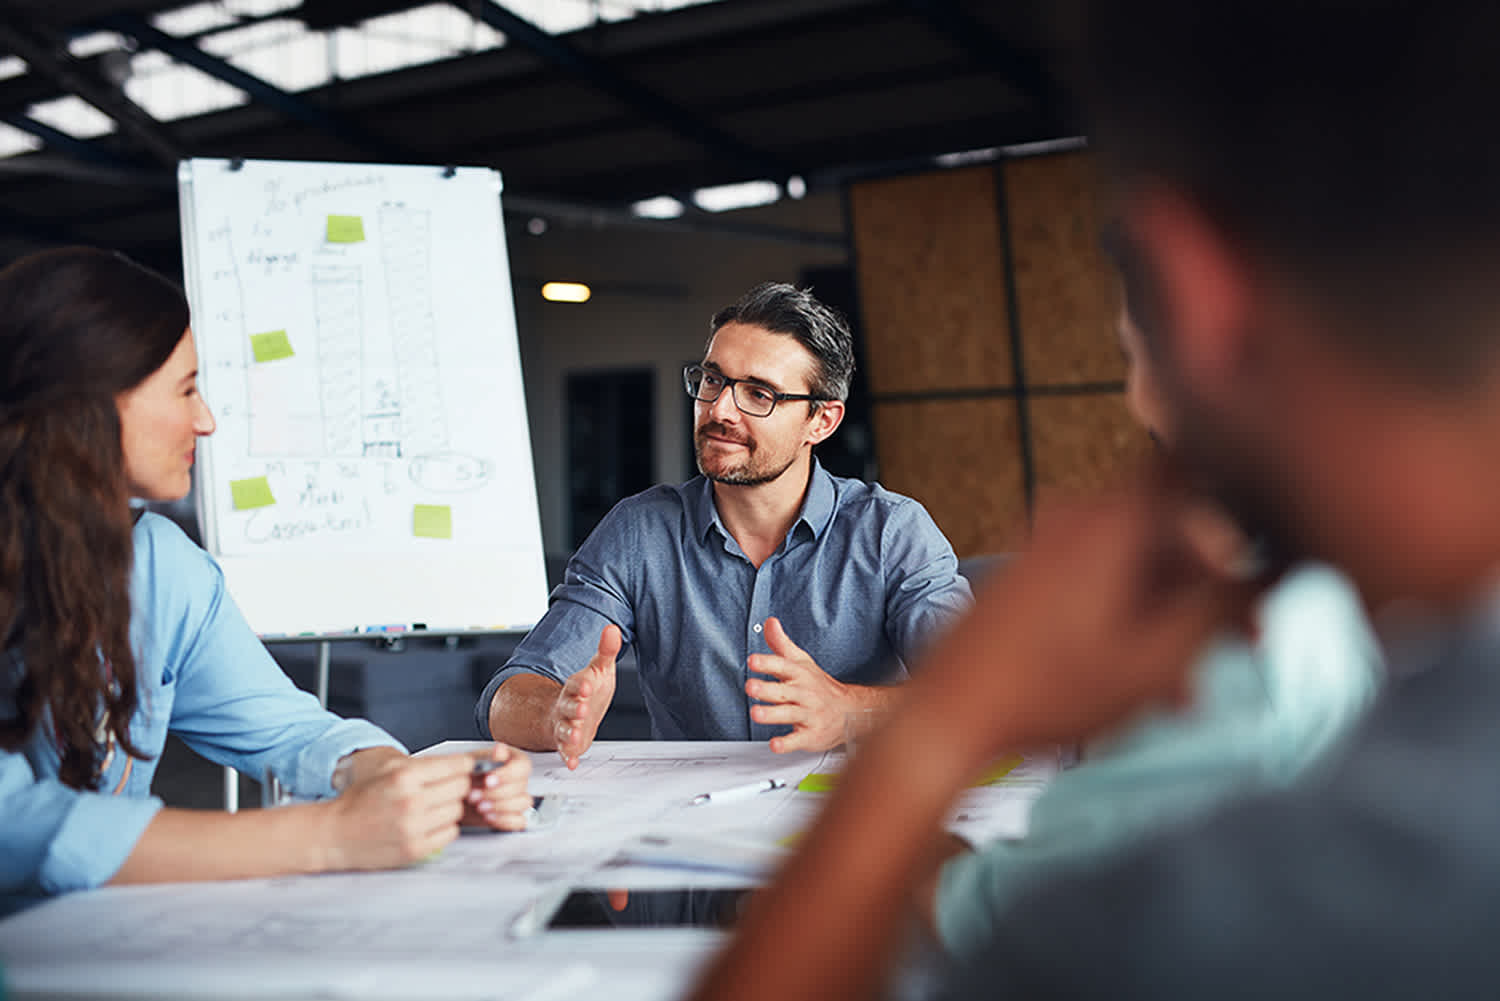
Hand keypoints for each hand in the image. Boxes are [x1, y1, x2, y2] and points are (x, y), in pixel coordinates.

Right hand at [323, 753, 474, 870]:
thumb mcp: (387, 769)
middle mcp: (411, 801)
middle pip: (462, 787)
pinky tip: (428, 823)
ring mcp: (414, 827)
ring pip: (457, 810)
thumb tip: (460, 763)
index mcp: (404, 776)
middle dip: (456, 785)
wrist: (334, 833)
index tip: (464, 766)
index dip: (463, 765)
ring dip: (449, 807)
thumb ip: (423, 764)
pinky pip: (450, 833)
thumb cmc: (358, 800)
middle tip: (443, 787)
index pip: (458, 765)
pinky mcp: (415, 849)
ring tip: (430, 807)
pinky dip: (443, 827)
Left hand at [462, 744, 532, 830]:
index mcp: (513, 761)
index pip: (523, 766)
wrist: (453, 794)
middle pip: (522, 786)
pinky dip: (505, 820)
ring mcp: (518, 798)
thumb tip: (499, 750)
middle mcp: (518, 779)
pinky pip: (520, 820)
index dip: (507, 774)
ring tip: (480, 806)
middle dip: (496, 793)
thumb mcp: (471, 760)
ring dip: (500, 806)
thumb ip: (487, 755)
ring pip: (524, 803)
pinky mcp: (514, 816)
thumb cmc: (464, 775)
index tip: (488, 780)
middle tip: (475, 795)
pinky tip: (489, 817)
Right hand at [553, 625, 620, 769]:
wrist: (572, 710)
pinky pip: (565, 750)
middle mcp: (568, 705)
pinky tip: (572, 763)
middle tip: (582, 710)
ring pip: (564, 729)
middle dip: (575, 708)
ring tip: (574, 737)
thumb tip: (612, 628)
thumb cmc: (588, 689)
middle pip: (569, 707)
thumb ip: (606, 651)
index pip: (578, 683)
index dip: (582, 685)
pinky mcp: (568, 742)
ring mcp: (566, 724)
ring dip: (569, 733)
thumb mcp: (599, 669)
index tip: (587, 686)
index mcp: (577, 686)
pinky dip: (568, 757)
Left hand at [746, 618, 868, 752]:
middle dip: (767, 689)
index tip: (753, 660)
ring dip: (772, 714)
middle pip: (784, 691)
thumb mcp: (801, 662)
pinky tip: (775, 744)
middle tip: (751, 686)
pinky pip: (799, 739)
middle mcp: (804, 693)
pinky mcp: (811, 735)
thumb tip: (769, 622)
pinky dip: (787, 743)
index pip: (783, 666)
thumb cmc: (819, 686)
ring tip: (756, 713)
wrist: (851, 711)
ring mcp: (809, 714)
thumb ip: (781, 644)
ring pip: (790, 714)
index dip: (768, 662)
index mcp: (800, 675)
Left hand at [915, 461, 1262, 762]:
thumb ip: (1224, 610)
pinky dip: (1126, 620)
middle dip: (1210, 585)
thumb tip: (1279, 577)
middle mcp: (1076, 517)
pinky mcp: (1024, 576)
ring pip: (1133, 565)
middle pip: (1167, 529)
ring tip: (1185, 686)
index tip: (1269, 535)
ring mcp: (1044, 544)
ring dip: (1170, 615)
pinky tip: (1139, 682)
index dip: (1238, 492)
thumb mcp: (1157, 657)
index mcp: (1113, 520)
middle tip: (1245, 641)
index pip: (1192, 469)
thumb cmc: (1046, 689)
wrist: (946, 714)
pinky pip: (1094, 583)